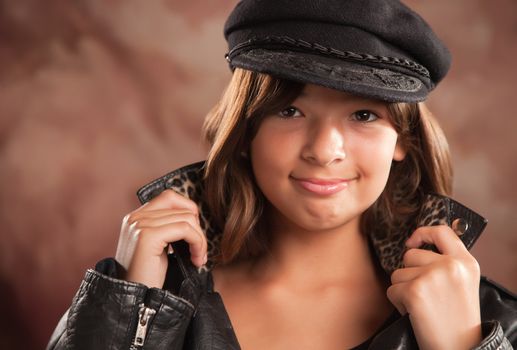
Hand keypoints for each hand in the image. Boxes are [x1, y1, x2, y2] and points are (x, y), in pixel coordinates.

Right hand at [115, 189, 206, 288]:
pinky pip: (185, 229)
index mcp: (136, 218)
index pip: (170, 197)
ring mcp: (140, 225)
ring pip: (187, 218)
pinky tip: (196, 260)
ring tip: (198, 258)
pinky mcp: (148, 236)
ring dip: (200, 239)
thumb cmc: (149, 278)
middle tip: (199, 251)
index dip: (188, 211)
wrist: (134, 302)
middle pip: (181, 207)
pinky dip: (198, 243)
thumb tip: (193, 215)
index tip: (194, 235)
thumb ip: (167, 228)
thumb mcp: (158, 248)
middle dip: (197, 229)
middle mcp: (135, 217)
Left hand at [387, 225, 481, 349]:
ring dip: (404, 290)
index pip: (442, 231)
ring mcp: (432, 277)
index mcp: (466, 262)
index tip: (412, 241)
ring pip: (398, 273)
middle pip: (411, 255)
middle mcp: (450, 266)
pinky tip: (416, 314)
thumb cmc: (458, 320)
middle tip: (427, 296)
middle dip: (410, 274)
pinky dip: (399, 304)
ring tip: (423, 306)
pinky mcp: (414, 291)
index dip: (423, 233)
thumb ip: (447, 263)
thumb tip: (416, 246)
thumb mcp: (463, 283)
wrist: (460, 348)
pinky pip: (392, 290)